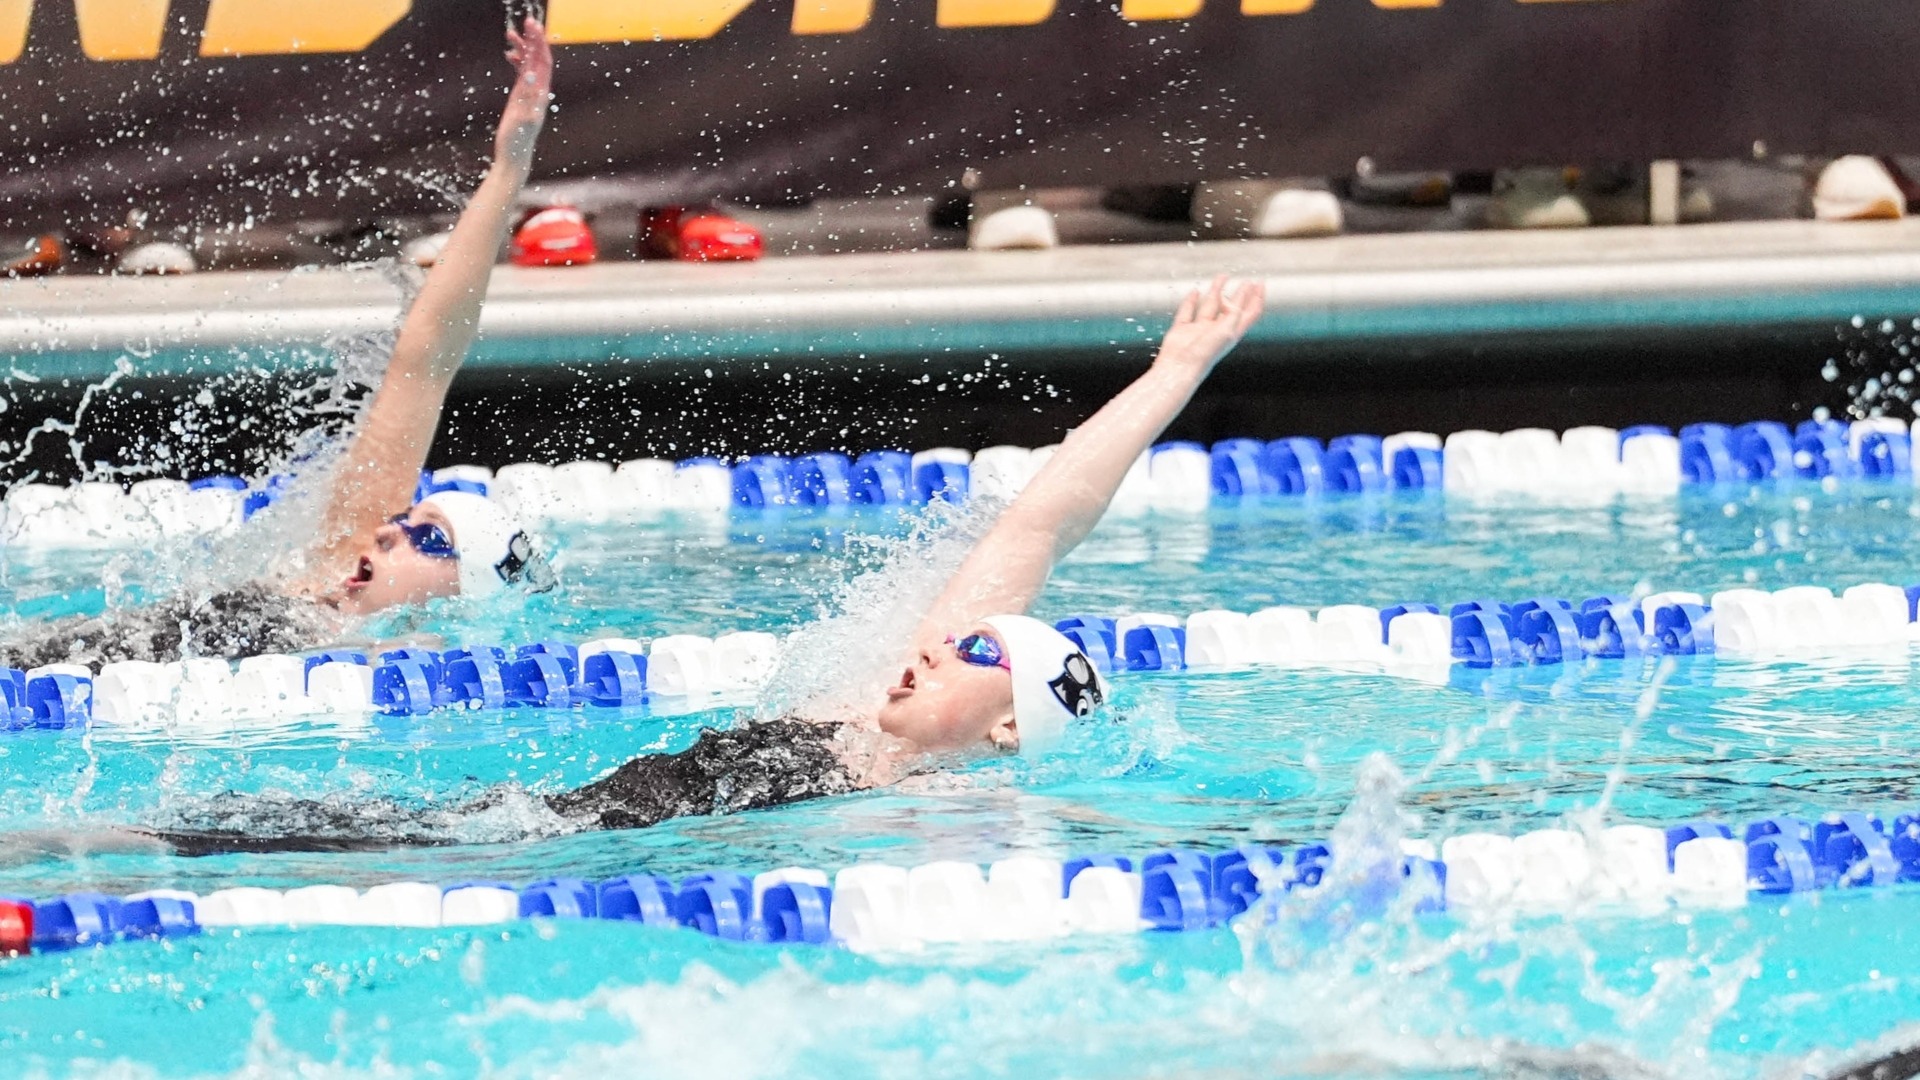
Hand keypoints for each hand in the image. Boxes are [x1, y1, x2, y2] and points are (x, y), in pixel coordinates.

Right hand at [494, 16, 552, 168]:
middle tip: (526, 22)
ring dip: (524, 48)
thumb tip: (530, 75)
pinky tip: (509, 54)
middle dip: (534, 40)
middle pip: (539, 59)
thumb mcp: (521, 118)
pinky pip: (523, 74)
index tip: (533, 27)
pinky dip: (518, 61)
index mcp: (541, 94)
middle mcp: (539, 91)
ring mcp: (531, 93)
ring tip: (511, 34)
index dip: (539, 43)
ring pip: (530, 64)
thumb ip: (526, 97)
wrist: (514, 156)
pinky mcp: (522, 97)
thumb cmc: (517, 140)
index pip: (543, 62)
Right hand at [1153, 275, 1264, 376]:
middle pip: (1233, 309)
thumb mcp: (1227, 331)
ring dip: (1217, 291)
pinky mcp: (1183, 329)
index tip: (1260, 283)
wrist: (1180, 367)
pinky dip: (1191, 301)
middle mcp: (1217, 331)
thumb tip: (1228, 299)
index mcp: (1232, 333)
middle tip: (1247, 282)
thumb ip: (1232, 312)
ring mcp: (1199, 330)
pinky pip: (1188, 311)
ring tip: (1222, 277)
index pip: (1250, 313)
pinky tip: (1195, 292)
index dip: (1257, 298)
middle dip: (1241, 295)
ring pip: (1211, 306)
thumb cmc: (1204, 354)